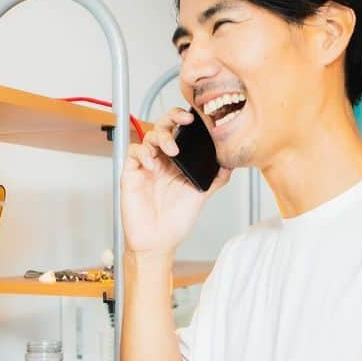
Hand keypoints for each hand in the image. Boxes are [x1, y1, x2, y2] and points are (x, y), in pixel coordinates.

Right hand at [121, 108, 230, 255]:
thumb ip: (215, 179)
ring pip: (148, 137)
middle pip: (162, 127)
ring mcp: (146, 166)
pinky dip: (142, 152)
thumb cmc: (175, 221)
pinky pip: (133, 152)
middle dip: (171, 118)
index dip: (184, 120)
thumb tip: (230, 164)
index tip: (195, 118)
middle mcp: (161, 161)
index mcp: (177, 163)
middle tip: (183, 121)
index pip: (179, 132)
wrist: (158, 242)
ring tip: (171, 150)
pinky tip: (152, 163)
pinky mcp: (131, 174)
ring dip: (160, 137)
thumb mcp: (200, 196)